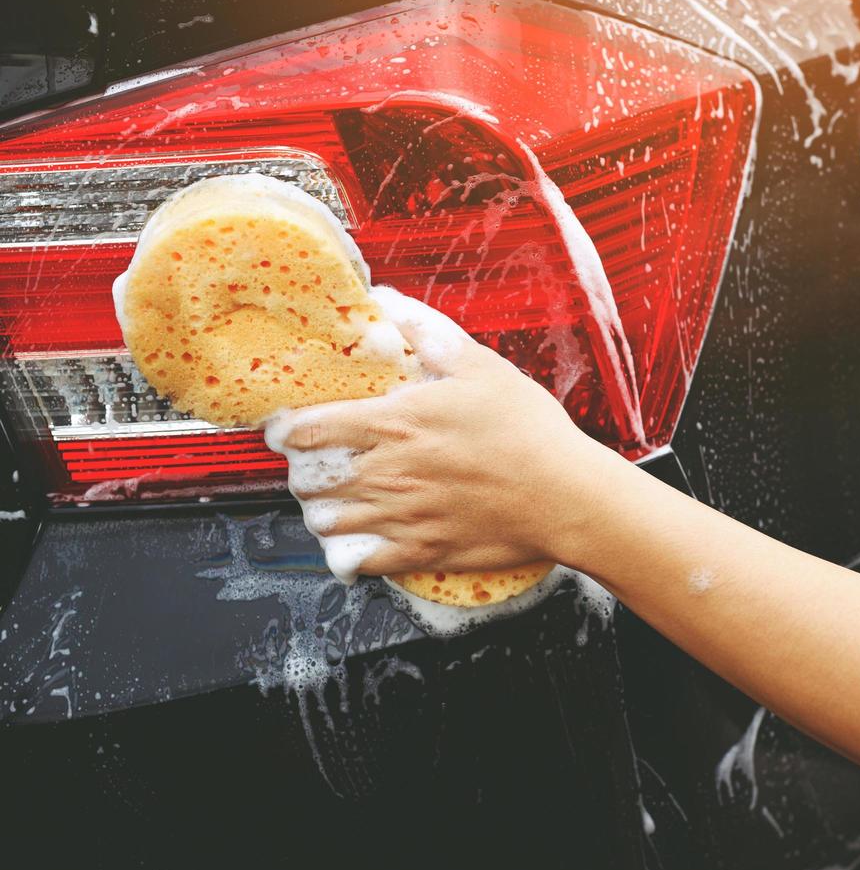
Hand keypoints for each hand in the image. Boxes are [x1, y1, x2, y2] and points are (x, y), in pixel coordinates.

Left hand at [265, 289, 620, 578]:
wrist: (566, 496)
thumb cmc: (529, 430)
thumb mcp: (483, 367)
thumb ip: (430, 334)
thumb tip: (391, 305)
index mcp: (395, 424)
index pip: (309, 429)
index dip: (284, 431)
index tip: (283, 432)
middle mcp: (387, 473)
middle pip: (309, 481)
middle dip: (305, 473)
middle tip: (317, 467)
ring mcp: (401, 517)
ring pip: (328, 523)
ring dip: (323, 513)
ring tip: (334, 505)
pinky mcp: (422, 552)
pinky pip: (362, 563)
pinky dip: (349, 558)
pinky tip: (355, 548)